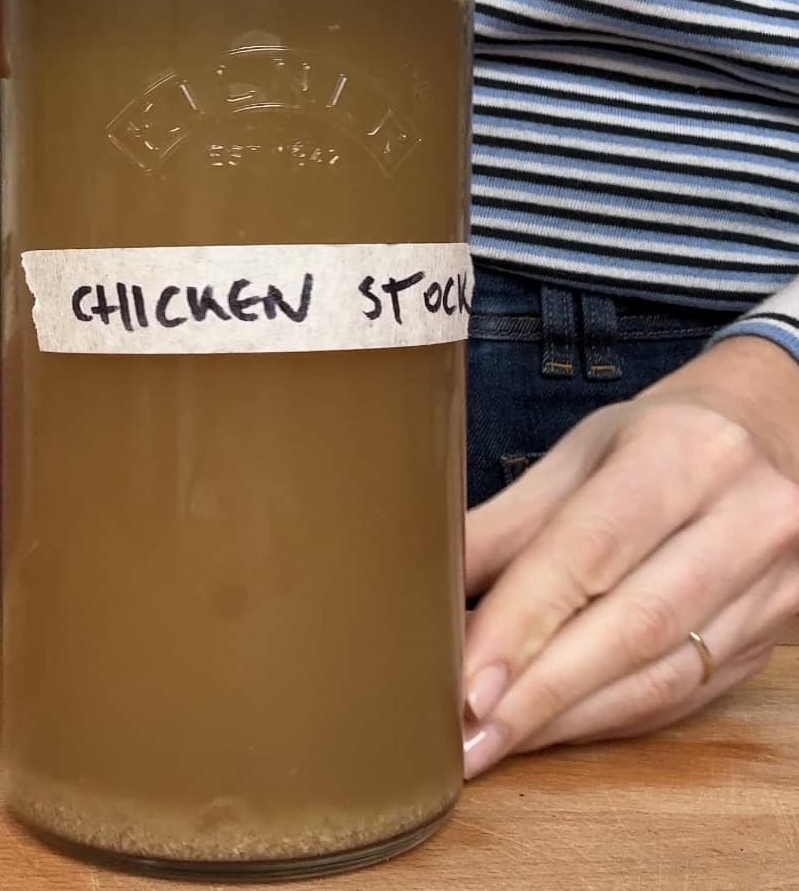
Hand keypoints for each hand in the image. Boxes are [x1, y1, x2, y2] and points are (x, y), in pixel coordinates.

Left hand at [462, 335, 798, 777]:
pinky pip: (686, 694)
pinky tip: (555, 730)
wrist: (767, 437)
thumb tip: (418, 587)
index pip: (590, 551)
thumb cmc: (652, 443)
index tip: (467, 682)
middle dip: (540, 692)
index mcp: (684, 453)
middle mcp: (748, 517)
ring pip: (663, 675)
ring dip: (570, 719)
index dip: (523, 623)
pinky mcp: (778, 633)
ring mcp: (777, 583)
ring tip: (496, 744)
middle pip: (633, 626)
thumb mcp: (575, 458)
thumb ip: (502, 526)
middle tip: (469, 737)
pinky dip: (610, 718)